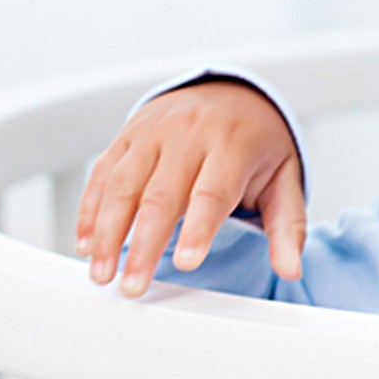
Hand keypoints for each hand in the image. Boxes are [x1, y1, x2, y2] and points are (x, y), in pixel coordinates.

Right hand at [75, 79, 305, 295]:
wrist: (229, 92)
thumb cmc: (257, 144)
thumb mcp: (285, 179)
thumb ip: (288, 226)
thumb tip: (291, 269)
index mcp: (232, 145)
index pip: (212, 192)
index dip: (197, 229)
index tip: (185, 263)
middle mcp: (188, 134)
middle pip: (160, 195)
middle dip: (143, 245)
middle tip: (133, 285)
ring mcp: (152, 132)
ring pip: (122, 184)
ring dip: (107, 232)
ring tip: (103, 272)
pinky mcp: (127, 135)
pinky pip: (102, 172)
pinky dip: (90, 208)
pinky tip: (87, 242)